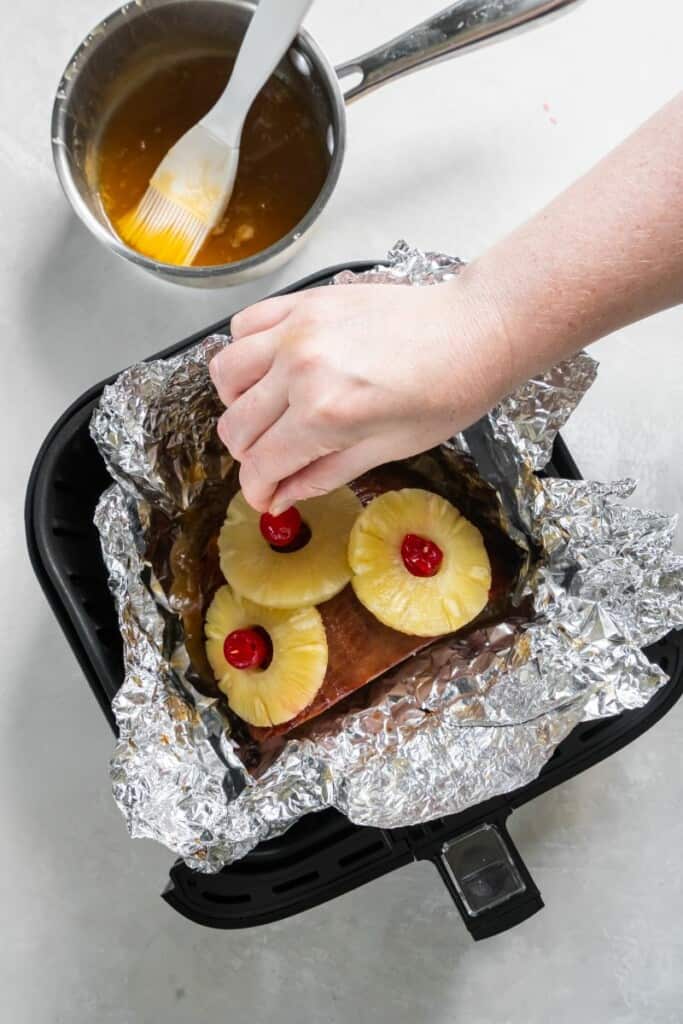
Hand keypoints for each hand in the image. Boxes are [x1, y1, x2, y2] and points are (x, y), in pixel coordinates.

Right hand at [209, 272, 512, 512]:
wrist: (475, 330)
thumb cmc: (448, 391)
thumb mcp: (388, 449)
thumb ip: (323, 474)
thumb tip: (280, 497)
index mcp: (326, 413)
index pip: (261, 464)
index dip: (257, 490)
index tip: (264, 496)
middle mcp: (300, 369)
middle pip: (236, 426)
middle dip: (249, 456)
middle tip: (274, 462)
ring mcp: (297, 330)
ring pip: (226, 374)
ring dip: (239, 404)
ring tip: (269, 413)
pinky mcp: (303, 302)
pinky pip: (244, 327)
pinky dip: (246, 352)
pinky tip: (272, 368)